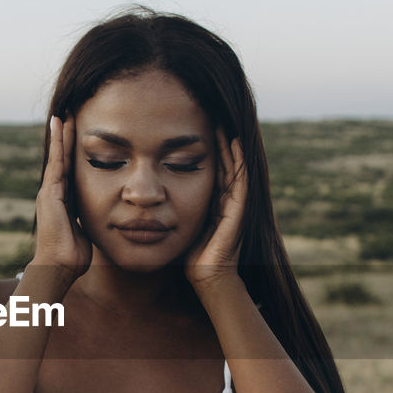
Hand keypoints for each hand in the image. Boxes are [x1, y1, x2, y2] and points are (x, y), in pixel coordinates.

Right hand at [30, 115, 91, 281]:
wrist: (59, 266)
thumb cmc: (73, 256)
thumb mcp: (84, 231)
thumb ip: (87, 220)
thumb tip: (100, 218)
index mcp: (63, 201)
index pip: (70, 171)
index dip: (74, 153)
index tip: (80, 136)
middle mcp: (53, 193)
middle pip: (62, 159)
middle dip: (66, 139)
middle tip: (70, 116)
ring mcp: (49, 191)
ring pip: (58, 156)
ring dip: (61, 135)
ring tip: (64, 114)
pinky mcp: (49, 191)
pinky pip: (56, 161)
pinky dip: (57, 142)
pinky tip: (59, 126)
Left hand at [185, 129, 246, 291]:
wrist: (206, 276)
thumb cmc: (190, 256)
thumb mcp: (180, 224)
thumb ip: (174, 208)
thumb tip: (152, 194)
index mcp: (213, 202)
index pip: (212, 169)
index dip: (206, 149)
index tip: (198, 127)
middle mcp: (226, 201)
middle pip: (224, 164)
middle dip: (218, 141)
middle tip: (213, 116)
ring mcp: (234, 205)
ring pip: (234, 168)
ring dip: (229, 146)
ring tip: (223, 123)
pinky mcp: (238, 211)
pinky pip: (240, 181)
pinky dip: (239, 162)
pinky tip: (235, 143)